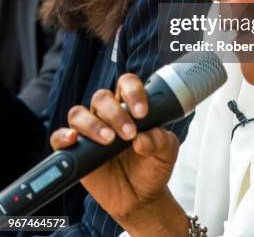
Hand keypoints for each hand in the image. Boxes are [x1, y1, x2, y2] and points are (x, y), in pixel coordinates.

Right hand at [50, 74, 180, 228]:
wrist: (141, 197)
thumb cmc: (153, 167)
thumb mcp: (166, 152)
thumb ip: (160, 140)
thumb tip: (142, 139)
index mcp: (129, 107)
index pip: (126, 84)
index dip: (132, 92)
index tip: (142, 113)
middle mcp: (107, 115)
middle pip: (101, 97)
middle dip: (115, 113)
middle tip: (129, 133)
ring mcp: (89, 132)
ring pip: (78, 113)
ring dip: (93, 124)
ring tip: (109, 140)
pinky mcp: (75, 151)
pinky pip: (59, 138)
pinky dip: (63, 136)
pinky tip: (73, 139)